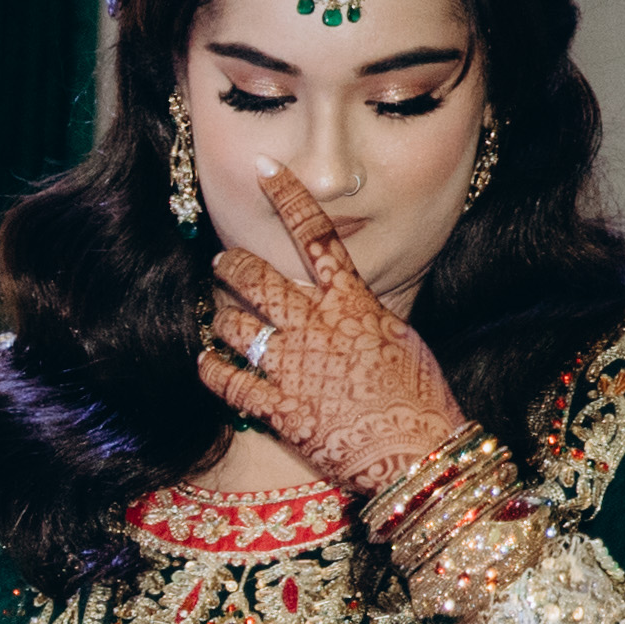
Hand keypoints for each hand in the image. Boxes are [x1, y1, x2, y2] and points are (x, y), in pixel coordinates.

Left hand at [194, 164, 462, 494]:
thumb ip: (364, 313)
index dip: (287, 197)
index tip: (262, 169)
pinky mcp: (279, 409)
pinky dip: (211, 370)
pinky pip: (228, 382)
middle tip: (222, 262)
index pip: (316, 236)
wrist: (419, 454)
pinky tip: (204, 363)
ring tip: (218, 320)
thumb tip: (348, 298)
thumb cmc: (420, 398)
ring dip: (221, 319)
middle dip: (232, 265)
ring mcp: (294, 368)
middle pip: (258, 279)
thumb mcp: (399, 339)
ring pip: (235, 326)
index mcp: (352, 304)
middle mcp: (317, 328)